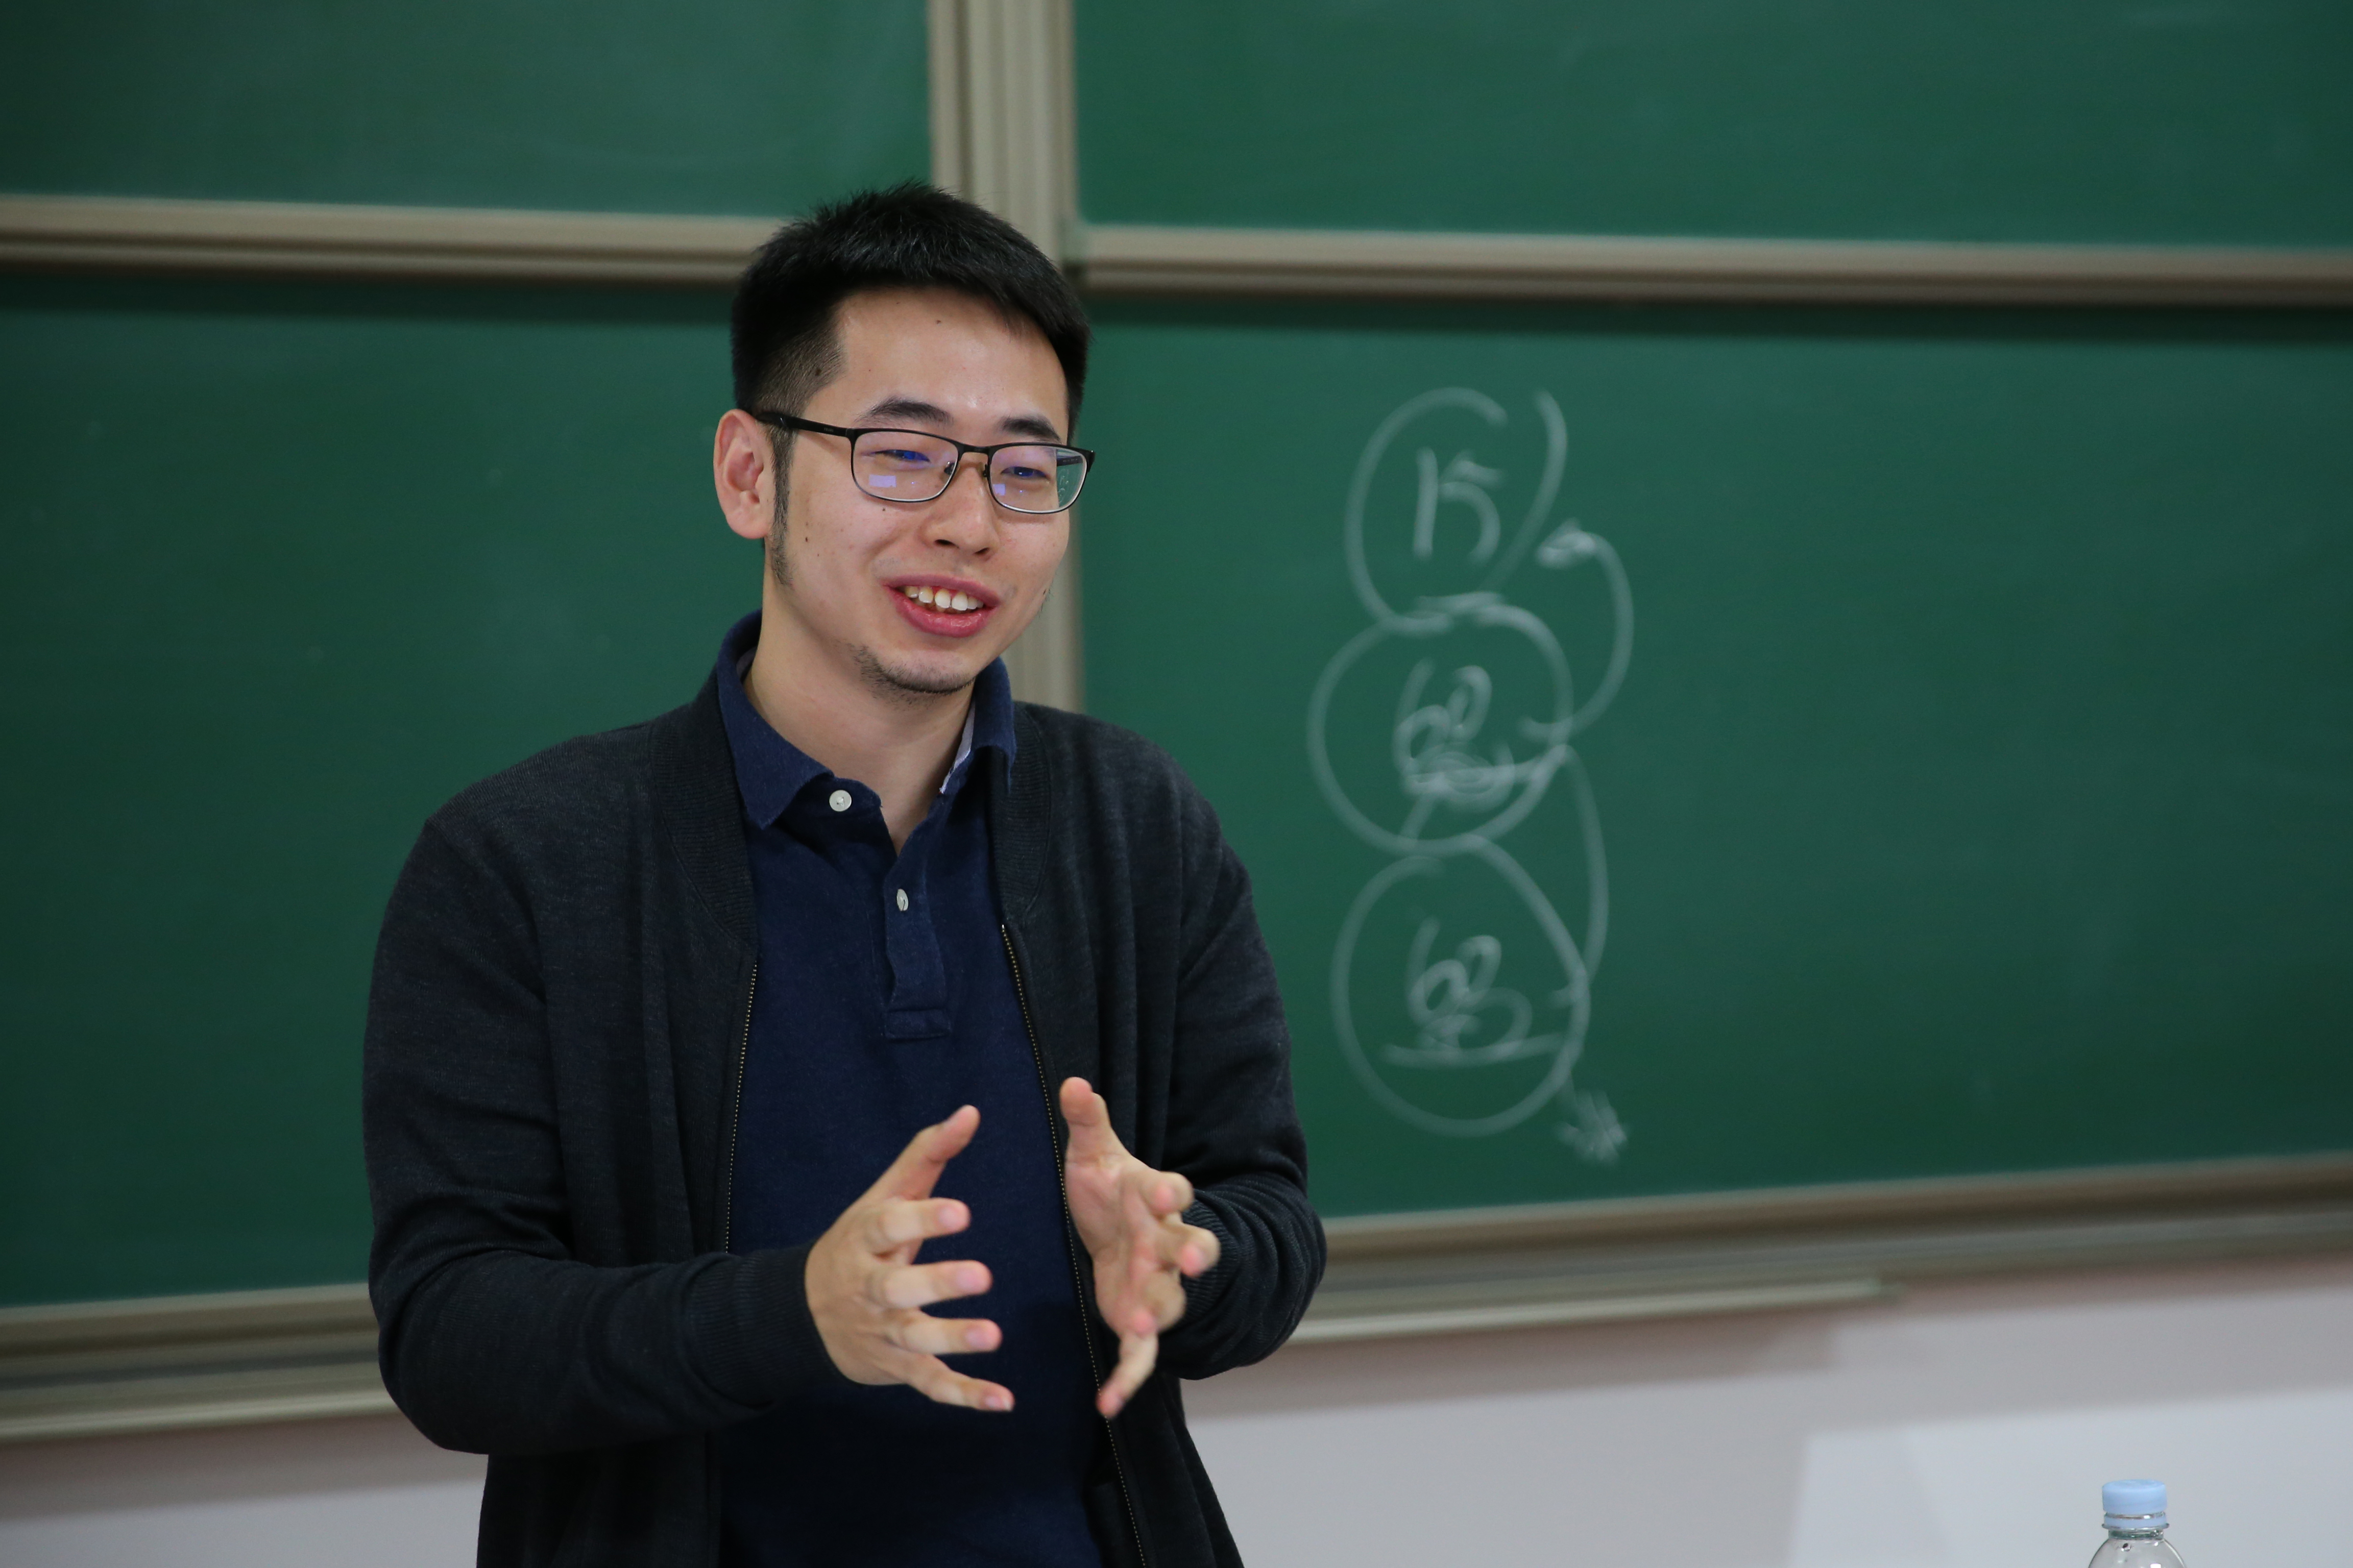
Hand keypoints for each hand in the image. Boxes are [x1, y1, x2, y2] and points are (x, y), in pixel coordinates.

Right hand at [803, 1104, 1011, 1410]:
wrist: (804, 1311)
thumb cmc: (861, 1242)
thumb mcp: (883, 1196)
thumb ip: (927, 1154)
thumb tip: (971, 1111)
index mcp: (866, 1238)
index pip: (891, 1226)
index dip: (924, 1220)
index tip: (963, 1212)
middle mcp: (870, 1287)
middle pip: (899, 1287)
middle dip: (938, 1283)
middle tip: (983, 1276)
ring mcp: (882, 1331)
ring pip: (915, 1337)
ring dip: (953, 1339)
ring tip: (994, 1336)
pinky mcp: (897, 1367)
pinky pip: (929, 1383)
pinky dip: (964, 1394)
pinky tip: (1002, 1400)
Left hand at [1058, 1078, 1221, 1416]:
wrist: (1118, 1234)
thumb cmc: (1109, 1191)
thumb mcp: (1094, 1156)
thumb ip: (1087, 1123)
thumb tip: (1073, 1082)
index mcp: (1155, 1199)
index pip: (1171, 1191)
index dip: (1168, 1191)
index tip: (1159, 1189)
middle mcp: (1166, 1244)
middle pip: (1191, 1247)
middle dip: (1195, 1251)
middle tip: (1196, 1256)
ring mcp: (1159, 1286)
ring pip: (1172, 1300)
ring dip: (1163, 1312)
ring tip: (1146, 1325)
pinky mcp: (1139, 1321)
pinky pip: (1140, 1356)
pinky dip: (1127, 1379)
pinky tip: (1106, 1404)